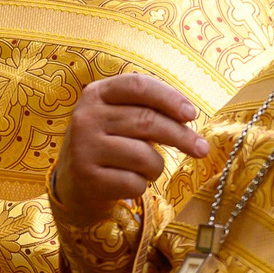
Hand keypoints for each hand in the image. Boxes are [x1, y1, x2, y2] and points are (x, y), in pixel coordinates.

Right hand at [54, 73, 210, 230]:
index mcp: (96, 93)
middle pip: (146, 121)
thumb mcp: (118, 117)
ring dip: (156, 167)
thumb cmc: (108, 144)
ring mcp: (84, 148)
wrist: (72, 182)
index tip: (191, 114)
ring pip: (143, 156)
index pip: (138, 86)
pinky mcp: (87, 178)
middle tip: (201, 149)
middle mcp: (86, 117)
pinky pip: (133, 183)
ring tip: (148, 169)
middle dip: (181, 136)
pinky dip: (141, 186)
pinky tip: (128, 183)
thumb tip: (188, 118)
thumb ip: (147, 110)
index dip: (169, 98)